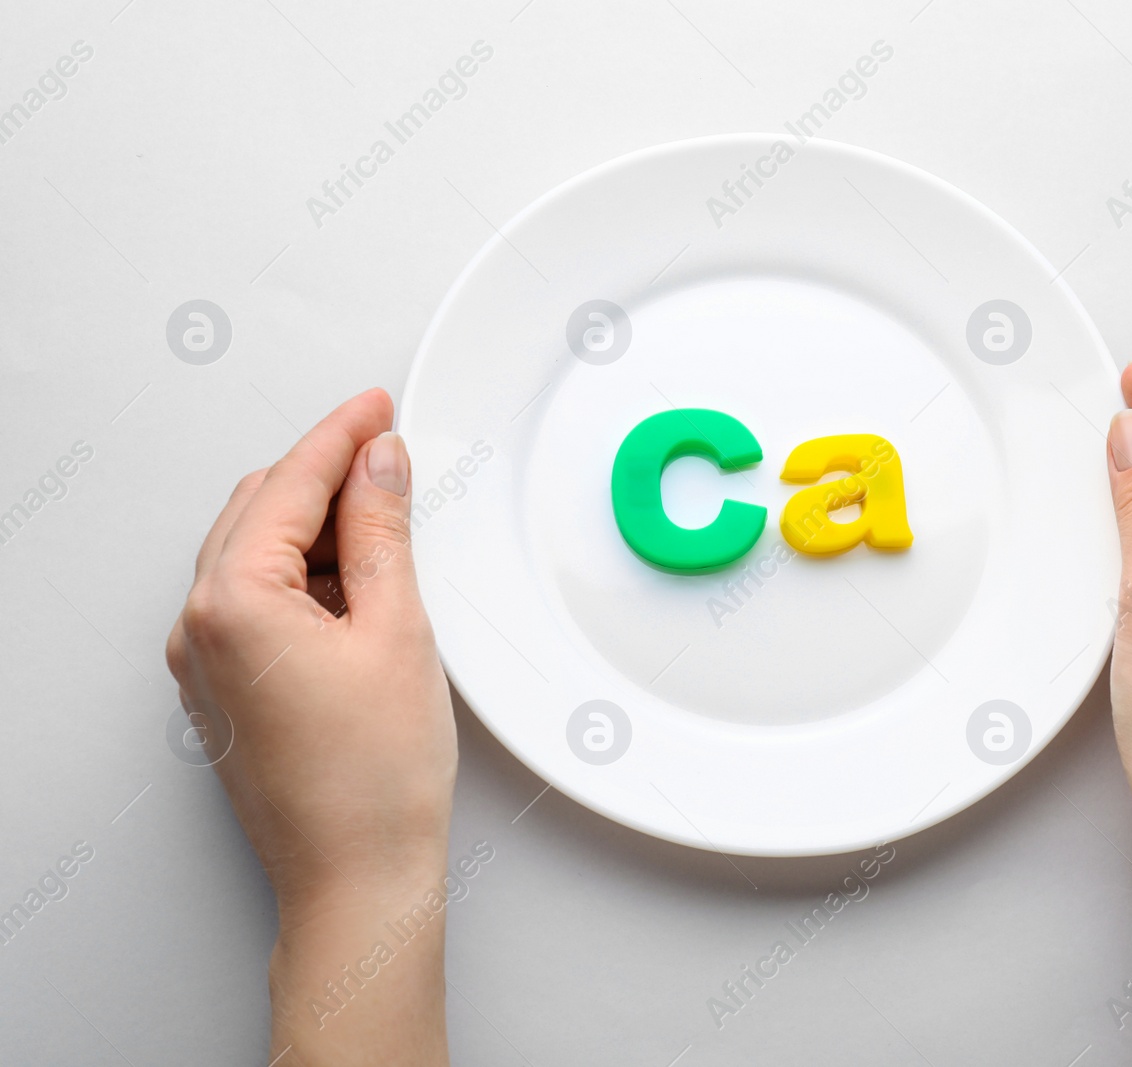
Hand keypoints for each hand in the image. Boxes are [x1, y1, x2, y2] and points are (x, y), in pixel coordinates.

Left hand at [166, 388, 455, 1064]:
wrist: (357, 879)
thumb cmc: (375, 779)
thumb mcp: (397, 629)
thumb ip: (385, 530)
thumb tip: (380, 463)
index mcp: (232, 603)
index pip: (289, 485)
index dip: (340, 435)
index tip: (376, 405)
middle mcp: (200, 627)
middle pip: (261, 510)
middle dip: (325, 474)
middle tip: (390, 453)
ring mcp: (205, 662)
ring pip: (257, 553)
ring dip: (317, 526)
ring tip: (390, 526)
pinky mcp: (226, 689)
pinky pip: (256, 600)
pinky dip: (305, 574)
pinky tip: (360, 581)